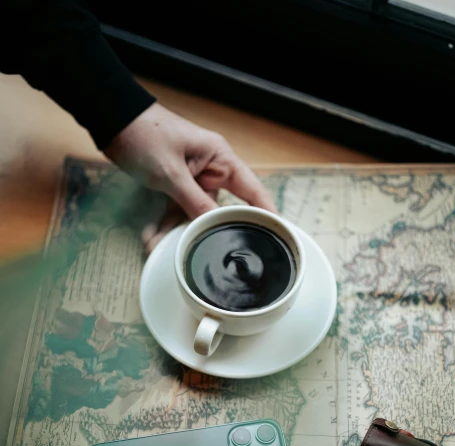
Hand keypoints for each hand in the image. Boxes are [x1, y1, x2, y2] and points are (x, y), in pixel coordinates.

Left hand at [104, 103, 275, 252]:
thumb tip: (214, 226)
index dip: (265, 212)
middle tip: (204, 252)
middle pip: (221, 208)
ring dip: (178, 230)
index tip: (276, 234)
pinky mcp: (175, 183)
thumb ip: (195, 203)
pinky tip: (153, 237)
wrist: (112, 119)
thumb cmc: (145, 133)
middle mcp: (210, 168)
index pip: (252, 190)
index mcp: (219, 158)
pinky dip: (165, 223)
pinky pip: (176, 209)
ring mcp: (192, 177)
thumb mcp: (171, 173)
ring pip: (194, 213)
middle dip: (207, 231)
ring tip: (162, 247)